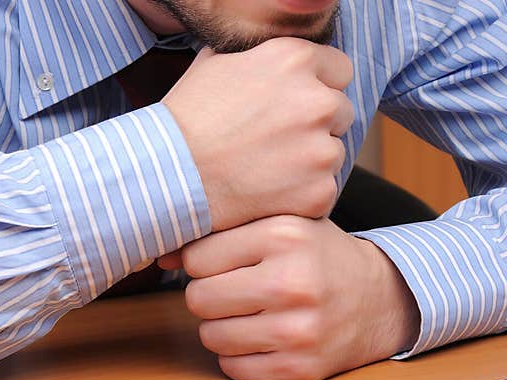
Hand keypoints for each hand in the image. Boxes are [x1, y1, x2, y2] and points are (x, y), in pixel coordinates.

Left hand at [158, 215, 420, 379]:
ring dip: (221, 327)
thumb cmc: (318, 257)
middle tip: (233, 291)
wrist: (381, 300)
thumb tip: (160, 254)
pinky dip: (239, 356)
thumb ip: (223, 230)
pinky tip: (263, 338)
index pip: (197, 257)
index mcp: (285, 235)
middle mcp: (292, 282)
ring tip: (251, 313)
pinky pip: (231, 368)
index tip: (222, 264)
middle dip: (209, 296)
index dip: (203, 263)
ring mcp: (297, 331)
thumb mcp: (281, 223)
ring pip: (209, 336)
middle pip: (198, 299)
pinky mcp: (298, 369)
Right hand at [163, 38, 354, 230]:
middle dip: (315, 127)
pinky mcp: (318, 191)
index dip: (316, 89)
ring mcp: (320, 149)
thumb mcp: (212, 66)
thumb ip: (253, 56)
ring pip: (332, 155)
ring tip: (263, 172)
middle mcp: (316, 100)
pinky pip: (322, 193)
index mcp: (295, 60)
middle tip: (274, 145)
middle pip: (340, 113)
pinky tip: (265, 196)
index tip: (291, 109)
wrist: (166, 179)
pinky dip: (299, 199)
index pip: (339, 70)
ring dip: (308, 164)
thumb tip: (260, 52)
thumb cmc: (182, 123)